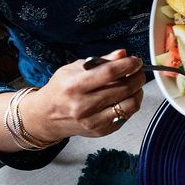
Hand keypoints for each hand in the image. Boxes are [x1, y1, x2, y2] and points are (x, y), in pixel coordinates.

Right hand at [26, 49, 144, 139]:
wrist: (46, 116)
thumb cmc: (61, 89)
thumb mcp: (74, 69)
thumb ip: (101, 62)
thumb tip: (122, 54)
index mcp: (74, 85)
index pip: (109, 73)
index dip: (127, 65)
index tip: (135, 60)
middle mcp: (83, 105)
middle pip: (123, 89)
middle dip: (137, 77)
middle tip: (138, 72)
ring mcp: (93, 120)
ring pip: (130, 104)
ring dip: (137, 92)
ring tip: (134, 85)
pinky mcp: (101, 130)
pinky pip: (126, 116)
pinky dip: (131, 104)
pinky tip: (125, 97)